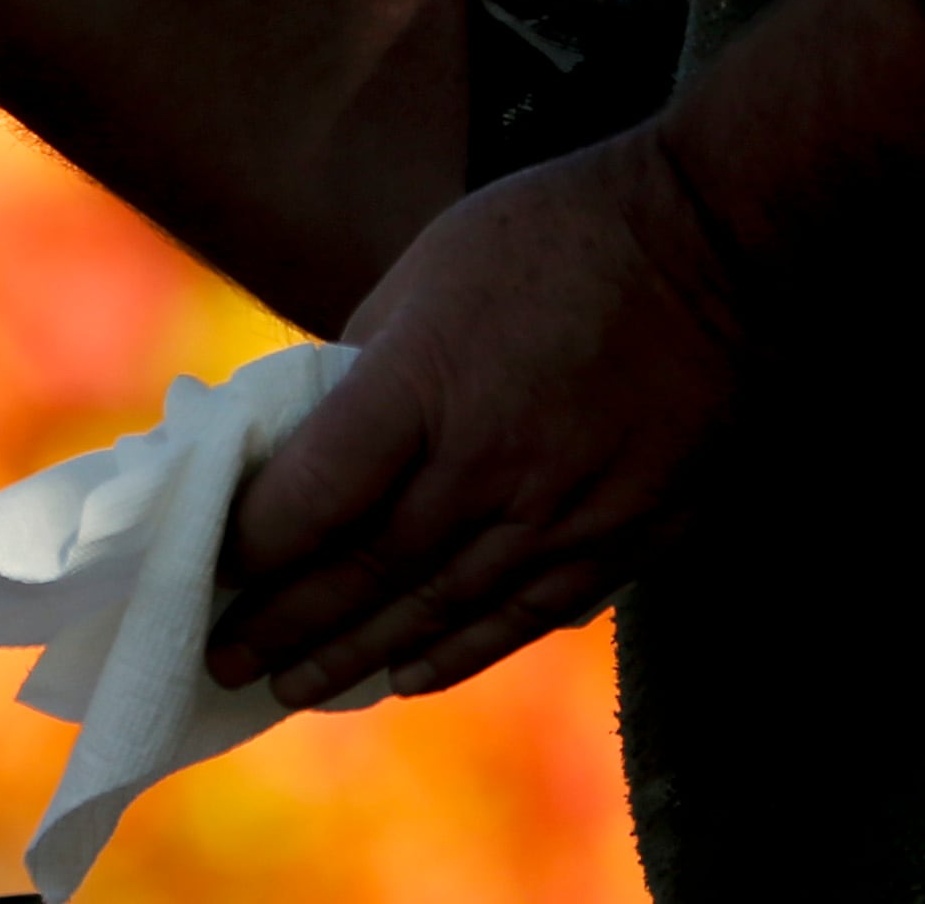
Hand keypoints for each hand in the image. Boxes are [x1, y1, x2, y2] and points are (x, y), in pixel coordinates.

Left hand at [207, 123, 743, 707]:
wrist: (717, 246)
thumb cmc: (556, 235)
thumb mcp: (429, 269)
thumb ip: (367, 365)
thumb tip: (312, 438)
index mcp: (424, 385)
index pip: (314, 494)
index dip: (252, 544)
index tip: (207, 565)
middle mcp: (487, 465)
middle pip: (367, 570)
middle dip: (286, 624)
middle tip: (224, 659)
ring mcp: (561, 512)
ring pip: (440, 610)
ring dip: (358, 656)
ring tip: (295, 689)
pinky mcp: (623, 538)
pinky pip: (524, 616)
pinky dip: (459, 653)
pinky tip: (410, 675)